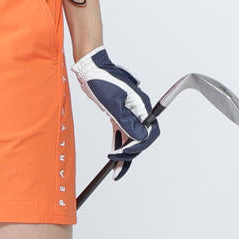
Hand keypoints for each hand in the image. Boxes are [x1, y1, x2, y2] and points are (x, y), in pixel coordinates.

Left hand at [69, 45, 159, 179]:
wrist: (90, 67)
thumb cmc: (101, 80)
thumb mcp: (113, 102)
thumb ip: (126, 121)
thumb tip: (140, 138)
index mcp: (141, 106)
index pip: (148, 133)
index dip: (138, 147)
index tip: (123, 155)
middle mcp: (138, 110)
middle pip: (141, 138)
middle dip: (130, 154)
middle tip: (116, 168)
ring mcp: (129, 112)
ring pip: (131, 138)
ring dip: (125, 154)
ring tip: (115, 170)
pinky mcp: (118, 113)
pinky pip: (122, 133)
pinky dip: (118, 144)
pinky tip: (113, 156)